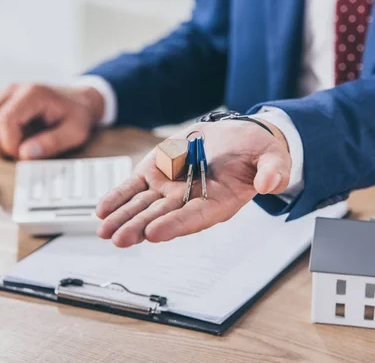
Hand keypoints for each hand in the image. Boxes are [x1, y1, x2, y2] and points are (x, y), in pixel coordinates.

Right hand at [0, 83, 104, 158]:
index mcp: (32, 93)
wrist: (79, 101)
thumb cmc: (78, 116)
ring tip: (12, 150)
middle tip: (16, 156)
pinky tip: (8, 143)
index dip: (10, 145)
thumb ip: (53, 143)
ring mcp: (1, 95)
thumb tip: (24, 154)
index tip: (25, 157)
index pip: (4, 121)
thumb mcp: (76, 132)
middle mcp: (12, 90)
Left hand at [96, 119, 290, 246]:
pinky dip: (117, 197)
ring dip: (122, 217)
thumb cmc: (254, 151)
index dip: (175, 225)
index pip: (195, 217)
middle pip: (162, 217)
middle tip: (120, 238)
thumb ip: (273, 170)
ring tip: (103, 229)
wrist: (235, 136)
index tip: (156, 232)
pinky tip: (101, 210)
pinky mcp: (156, 172)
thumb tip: (270, 184)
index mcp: (218, 202)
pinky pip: (132, 187)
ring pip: (142, 205)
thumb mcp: (272, 157)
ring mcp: (170, 188)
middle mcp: (189, 200)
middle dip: (139, 227)